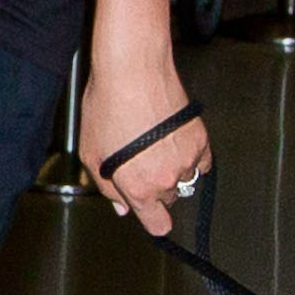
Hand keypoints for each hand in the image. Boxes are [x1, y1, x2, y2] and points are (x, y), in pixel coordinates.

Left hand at [81, 54, 210, 238]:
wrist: (133, 71)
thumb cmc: (107, 105)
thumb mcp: (92, 152)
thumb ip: (108, 187)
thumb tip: (122, 206)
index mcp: (139, 188)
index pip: (158, 224)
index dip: (153, 220)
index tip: (151, 214)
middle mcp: (166, 178)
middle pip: (168, 198)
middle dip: (156, 186)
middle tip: (141, 161)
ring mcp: (186, 159)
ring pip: (186, 179)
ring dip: (174, 169)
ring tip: (156, 145)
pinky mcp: (200, 138)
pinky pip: (202, 161)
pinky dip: (192, 156)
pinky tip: (174, 141)